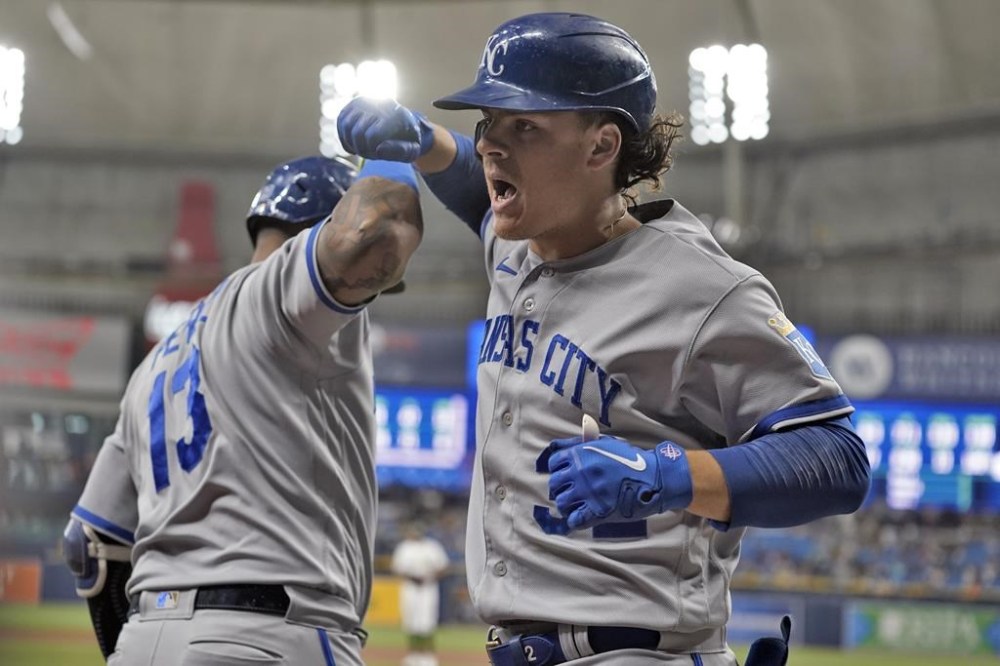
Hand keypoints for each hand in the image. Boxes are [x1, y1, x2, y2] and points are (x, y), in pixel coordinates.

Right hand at [337, 97, 434, 161]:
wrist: (404, 123)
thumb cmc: (408, 141)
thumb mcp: (412, 150)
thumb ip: (400, 151)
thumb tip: (378, 149)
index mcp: (396, 114)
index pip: (371, 136)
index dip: (371, 151)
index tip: (379, 154)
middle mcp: (378, 102)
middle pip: (357, 132)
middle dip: (361, 149)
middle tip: (371, 154)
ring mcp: (365, 101)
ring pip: (346, 126)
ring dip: (352, 144)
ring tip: (364, 149)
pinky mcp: (354, 104)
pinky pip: (341, 122)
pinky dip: (345, 138)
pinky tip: (355, 144)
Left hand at [546, 435, 692, 530]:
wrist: (654, 476)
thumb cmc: (629, 458)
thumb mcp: (603, 443)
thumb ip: (576, 443)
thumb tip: (554, 445)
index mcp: (580, 454)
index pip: (554, 464)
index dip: (559, 470)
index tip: (568, 475)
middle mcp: (580, 472)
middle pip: (554, 484)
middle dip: (561, 488)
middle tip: (571, 492)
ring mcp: (588, 493)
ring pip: (561, 503)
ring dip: (566, 505)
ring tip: (576, 505)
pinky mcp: (598, 511)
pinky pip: (574, 520)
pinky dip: (575, 520)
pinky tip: (583, 516)